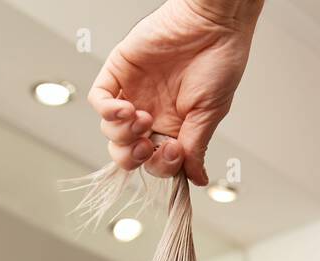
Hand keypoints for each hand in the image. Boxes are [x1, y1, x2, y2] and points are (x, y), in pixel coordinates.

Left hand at [89, 0, 262, 185]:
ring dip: (124, 134)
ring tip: (143, 118)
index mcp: (173, 128)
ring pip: (111, 132)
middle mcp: (151, 113)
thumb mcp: (210, 114)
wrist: (213, 23)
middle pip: (126, 152)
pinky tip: (127, 110)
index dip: (159, 165)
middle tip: (148, 146)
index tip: (174, 152)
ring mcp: (133, 94)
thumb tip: (197, 179)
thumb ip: (196, 147)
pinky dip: (108, 112)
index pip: (154, 161)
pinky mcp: (119, 72)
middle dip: (133, 157)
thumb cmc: (219, 62)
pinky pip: (100, 100)